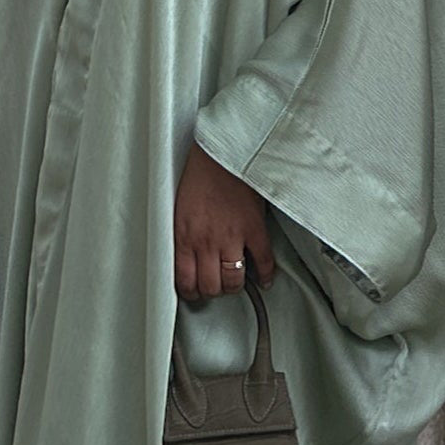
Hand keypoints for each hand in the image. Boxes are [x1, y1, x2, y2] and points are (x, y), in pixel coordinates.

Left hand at [174, 141, 275, 299]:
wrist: (223, 152)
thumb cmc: (201, 174)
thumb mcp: (179, 208)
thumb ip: (183, 233)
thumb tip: (185, 255)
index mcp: (184, 235)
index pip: (185, 280)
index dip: (191, 292)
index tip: (195, 292)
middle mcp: (206, 241)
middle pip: (210, 286)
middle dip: (212, 291)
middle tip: (216, 287)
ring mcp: (231, 237)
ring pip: (233, 281)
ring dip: (234, 286)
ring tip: (235, 282)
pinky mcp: (254, 229)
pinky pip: (263, 261)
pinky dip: (265, 275)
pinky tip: (264, 279)